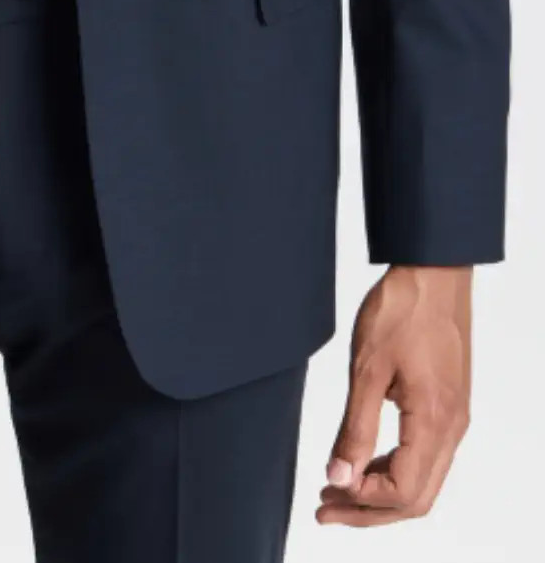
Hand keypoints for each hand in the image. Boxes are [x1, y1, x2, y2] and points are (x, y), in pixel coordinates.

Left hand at [318, 264, 471, 528]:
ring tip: (336, 485)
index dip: (363, 502)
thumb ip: (354, 427)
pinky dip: (394, 468)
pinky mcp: (449, 404)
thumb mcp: (368, 368)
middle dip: (369, 509)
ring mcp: (454, 417)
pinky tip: (364, 460)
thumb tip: (339, 476)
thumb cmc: (402, 308)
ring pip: (423, 480)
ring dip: (380, 491)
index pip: (403, 491)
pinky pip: (426, 455)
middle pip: (416, 497)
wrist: (434, 269)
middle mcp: (452, 427)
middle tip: (324, 507)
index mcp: (434, 420)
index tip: (327, 491)